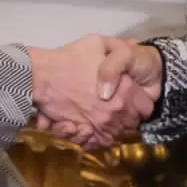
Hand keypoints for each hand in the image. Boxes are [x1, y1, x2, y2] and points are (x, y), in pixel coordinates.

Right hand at [29, 35, 154, 146]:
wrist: (41, 76)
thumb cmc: (70, 58)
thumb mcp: (99, 43)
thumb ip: (120, 47)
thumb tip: (134, 50)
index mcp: (125, 90)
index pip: (145, 108)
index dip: (140, 103)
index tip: (132, 99)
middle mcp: (116, 111)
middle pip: (131, 125)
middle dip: (126, 118)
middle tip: (114, 108)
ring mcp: (101, 125)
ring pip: (115, 135)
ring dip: (110, 129)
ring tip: (99, 118)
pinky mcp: (85, 134)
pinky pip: (97, 143)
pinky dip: (94, 139)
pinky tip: (88, 128)